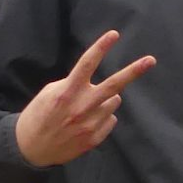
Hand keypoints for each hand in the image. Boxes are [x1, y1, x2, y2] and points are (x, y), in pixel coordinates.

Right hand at [15, 30, 155, 166]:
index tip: (114, 34)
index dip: (101, 47)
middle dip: (133, 71)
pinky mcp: (94, 139)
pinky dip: (103, 117)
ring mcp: (90, 124)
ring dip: (106, 100)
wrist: (31, 148)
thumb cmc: (39, 115)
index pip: (87, 64)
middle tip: (151, 60)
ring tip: (86, 107)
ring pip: (113, 102)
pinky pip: (110, 120)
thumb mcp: (50, 92)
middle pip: (114, 85)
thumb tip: (97, 85)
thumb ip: (74, 85)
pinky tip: (86, 122)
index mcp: (67, 91)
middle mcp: (81, 107)